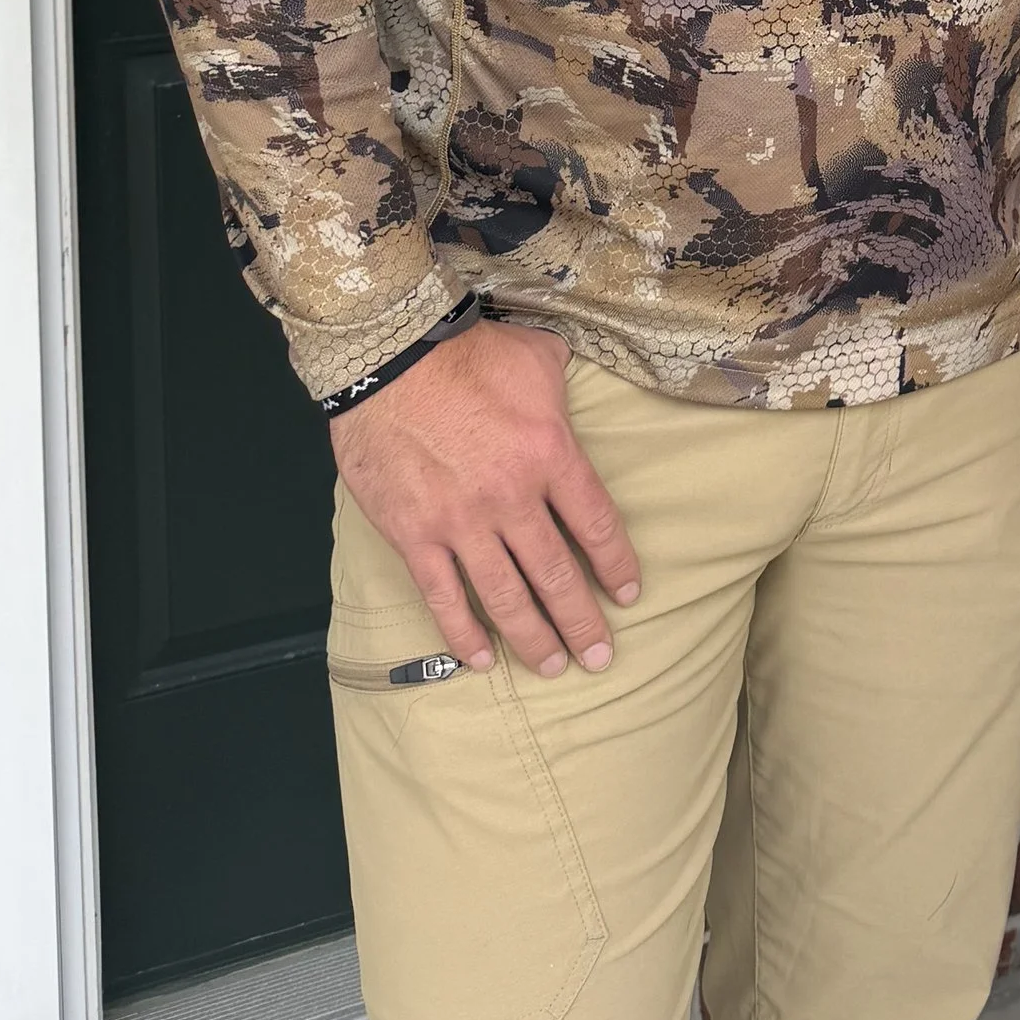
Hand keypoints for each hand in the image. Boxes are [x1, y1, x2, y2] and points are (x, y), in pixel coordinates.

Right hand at [328, 321, 639, 677]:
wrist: (391, 355)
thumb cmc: (468, 352)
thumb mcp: (538, 358)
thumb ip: (563, 391)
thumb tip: (573, 396)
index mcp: (551, 455)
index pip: (597, 525)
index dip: (616, 566)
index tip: (627, 594)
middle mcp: (512, 498)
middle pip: (557, 574)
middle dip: (582, 622)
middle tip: (599, 658)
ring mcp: (461, 521)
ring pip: (505, 595)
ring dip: (532, 637)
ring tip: (553, 666)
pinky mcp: (415, 534)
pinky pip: (442, 595)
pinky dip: (462, 632)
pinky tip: (480, 658)